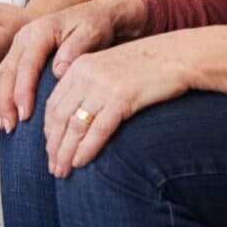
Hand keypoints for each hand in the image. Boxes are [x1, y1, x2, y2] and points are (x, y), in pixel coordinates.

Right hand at [0, 0, 144, 132]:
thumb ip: (74, 50)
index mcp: (40, 31)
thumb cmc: (94, 25)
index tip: (24, 116)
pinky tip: (2, 115)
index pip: (27, 65)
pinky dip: (1, 96)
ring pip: (2, 75)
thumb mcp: (90, 33)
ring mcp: (20, 44)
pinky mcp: (20, 53)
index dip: (23, 92)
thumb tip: (58, 72)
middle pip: (8, 71)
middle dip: (5, 102)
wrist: (94, 14)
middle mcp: (25, 36)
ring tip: (4, 126)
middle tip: (10, 127)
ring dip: (0, 102)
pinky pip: (5, 75)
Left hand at [42, 33, 192, 178]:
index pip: (53, 103)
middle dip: (54, 146)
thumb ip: (91, 85)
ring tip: (63, 171)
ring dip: (66, 153)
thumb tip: (77, 118)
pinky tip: (80, 163)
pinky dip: (86, 149)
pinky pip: (98, 129)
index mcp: (80, 66)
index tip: (50, 150)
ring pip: (75, 125)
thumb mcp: (110, 69)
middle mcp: (86, 74)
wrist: (177, 55)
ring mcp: (103, 85)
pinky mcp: (122, 97)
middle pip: (59, 116)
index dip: (49, 131)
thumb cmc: (147, 66)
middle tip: (53, 168)